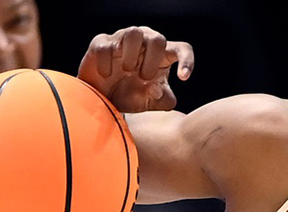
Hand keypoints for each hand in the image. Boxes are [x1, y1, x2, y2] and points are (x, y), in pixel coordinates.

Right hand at [78, 26, 194, 112]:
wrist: (102, 100)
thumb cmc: (132, 97)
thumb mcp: (150, 103)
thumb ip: (161, 100)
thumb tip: (156, 89)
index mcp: (163, 56)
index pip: (182, 49)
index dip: (187, 60)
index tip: (184, 78)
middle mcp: (145, 43)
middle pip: (158, 39)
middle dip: (152, 60)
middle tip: (144, 78)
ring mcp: (123, 40)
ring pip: (134, 32)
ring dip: (132, 55)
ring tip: (127, 71)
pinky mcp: (101, 42)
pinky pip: (106, 46)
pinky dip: (107, 63)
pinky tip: (106, 74)